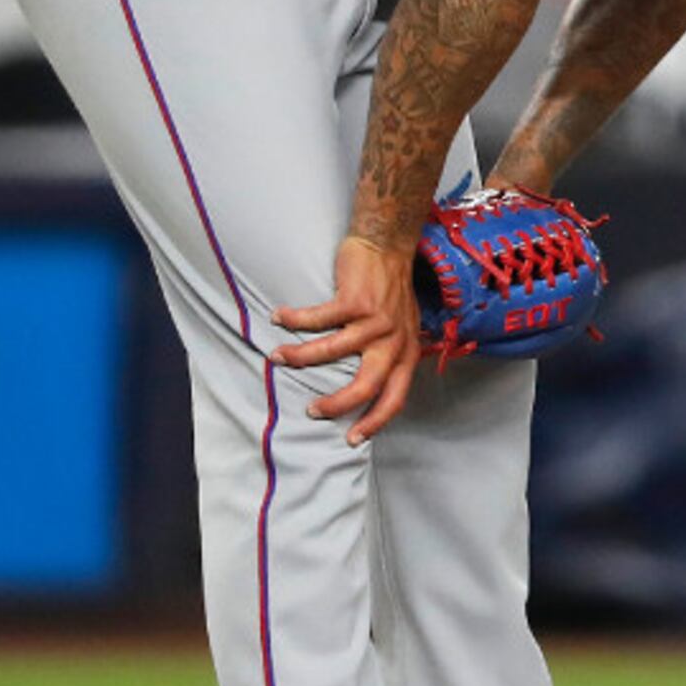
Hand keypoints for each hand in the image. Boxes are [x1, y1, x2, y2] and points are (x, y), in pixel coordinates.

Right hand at [271, 236, 421, 446]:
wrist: (388, 246)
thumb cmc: (389, 290)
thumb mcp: (402, 327)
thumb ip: (390, 355)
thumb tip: (369, 387)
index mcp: (407, 352)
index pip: (395, 397)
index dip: (375, 421)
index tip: (352, 439)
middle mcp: (395, 340)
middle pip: (367, 385)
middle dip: (337, 404)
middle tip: (312, 411)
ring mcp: (377, 320)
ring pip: (332, 351)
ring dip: (300, 357)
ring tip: (278, 358)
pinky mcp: (356, 300)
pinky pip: (318, 319)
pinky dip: (295, 320)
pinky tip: (279, 318)